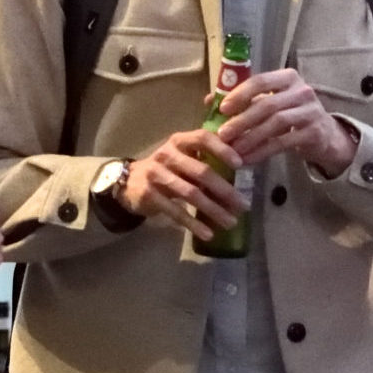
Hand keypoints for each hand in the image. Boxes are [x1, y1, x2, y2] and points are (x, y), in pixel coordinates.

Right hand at [121, 128, 245, 244]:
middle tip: (243, 204)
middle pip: (201, 171)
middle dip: (225, 190)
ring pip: (191, 194)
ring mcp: (157, 174)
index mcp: (179, 142)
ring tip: (231, 222)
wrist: (128, 183)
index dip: (222, 149)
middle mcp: (167, 155)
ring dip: (213, 210)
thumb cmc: (165, 169)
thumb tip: (241, 171)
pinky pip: (176, 211)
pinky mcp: (150, 195)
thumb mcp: (182, 158)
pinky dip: (193, 223)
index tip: (240, 164)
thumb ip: (204, 160)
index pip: (202, 138)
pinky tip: (208, 234)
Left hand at [213, 70, 355, 174]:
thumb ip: (244, 99)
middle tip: (222, 134)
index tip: (222, 109)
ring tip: (233, 149)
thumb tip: (209, 99)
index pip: (260, 81)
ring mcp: (311, 111)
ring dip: (251, 137)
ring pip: (276, 123)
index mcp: (288, 77)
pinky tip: (248, 159)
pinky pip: (283, 143)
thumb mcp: (270, 101)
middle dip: (242, 120)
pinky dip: (263, 151)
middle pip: (267, 104)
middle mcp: (302, 90)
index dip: (240, 94)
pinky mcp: (314, 133)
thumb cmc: (291, 114)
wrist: (325, 135)